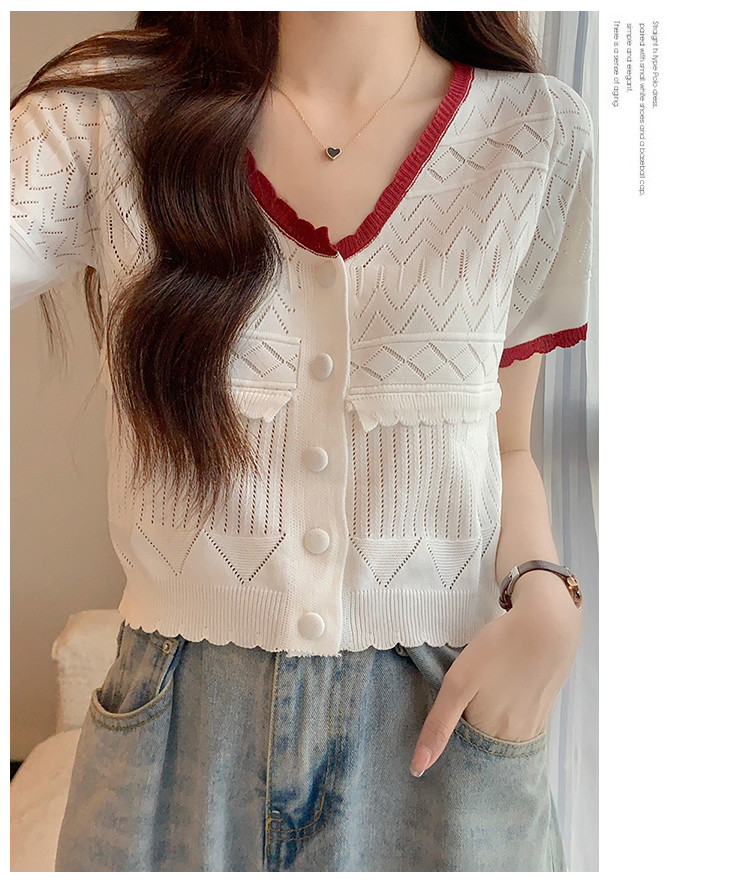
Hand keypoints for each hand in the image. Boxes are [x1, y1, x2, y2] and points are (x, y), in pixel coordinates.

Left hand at [409, 572, 582, 776]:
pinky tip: (498, 697)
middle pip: (483, 748)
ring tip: (475, 701)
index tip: (436, 734)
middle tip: (458, 708)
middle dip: (467, 740)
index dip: (447, 748)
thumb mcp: (457, 684)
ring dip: (485, 728)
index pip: (463, 757)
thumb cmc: (498, 651)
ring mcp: (532, 725)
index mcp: (491, 736)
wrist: (548, 625)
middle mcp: (514, 739)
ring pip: (500, 737)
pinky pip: (518, 725)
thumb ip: (438, 725)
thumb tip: (417, 769)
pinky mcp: (543, 708)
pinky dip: (504, 717)